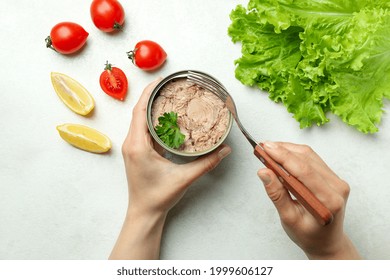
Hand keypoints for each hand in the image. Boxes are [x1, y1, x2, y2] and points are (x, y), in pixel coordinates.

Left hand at [109, 79, 231, 258]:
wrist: (145, 212)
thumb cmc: (158, 197)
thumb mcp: (184, 178)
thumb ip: (206, 163)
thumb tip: (225, 150)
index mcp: (138, 146)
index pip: (140, 111)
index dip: (150, 93)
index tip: (162, 80)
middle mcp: (131, 143)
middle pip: (139, 111)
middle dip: (152, 95)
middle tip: (170, 84)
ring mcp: (132, 147)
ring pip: (139, 119)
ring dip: (151, 106)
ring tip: (169, 96)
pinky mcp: (137, 151)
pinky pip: (142, 128)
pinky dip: (152, 118)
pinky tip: (165, 116)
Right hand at [257, 142, 360, 259]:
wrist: (327, 242)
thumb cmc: (309, 235)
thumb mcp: (289, 218)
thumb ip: (277, 194)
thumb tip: (264, 172)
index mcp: (328, 201)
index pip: (304, 171)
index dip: (283, 156)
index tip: (265, 148)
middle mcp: (337, 187)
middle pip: (307, 159)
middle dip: (282, 150)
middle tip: (262, 147)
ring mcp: (337, 181)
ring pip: (310, 155)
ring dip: (288, 149)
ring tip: (269, 149)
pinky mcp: (333, 177)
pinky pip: (313, 159)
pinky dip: (295, 154)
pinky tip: (282, 153)